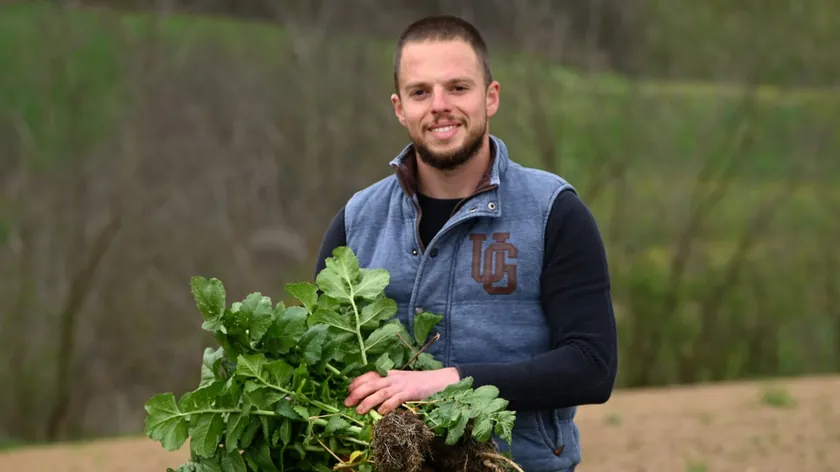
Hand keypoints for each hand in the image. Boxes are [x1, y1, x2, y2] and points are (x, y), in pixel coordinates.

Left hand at [344, 367, 459, 414]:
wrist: (440, 380)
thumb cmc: (420, 383)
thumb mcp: (402, 382)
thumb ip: (389, 387)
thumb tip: (374, 398)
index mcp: (390, 374)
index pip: (369, 375)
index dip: (357, 382)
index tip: (347, 390)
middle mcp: (394, 378)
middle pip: (371, 383)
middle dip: (357, 393)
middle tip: (346, 402)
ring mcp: (402, 384)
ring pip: (381, 391)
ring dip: (368, 401)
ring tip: (359, 410)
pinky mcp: (411, 392)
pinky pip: (397, 398)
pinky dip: (388, 405)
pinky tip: (381, 412)